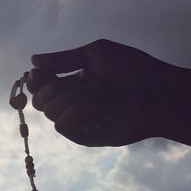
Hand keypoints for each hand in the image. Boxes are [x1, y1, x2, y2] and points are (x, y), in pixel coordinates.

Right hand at [26, 39, 173, 146]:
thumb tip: (32, 60)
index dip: (35, 80)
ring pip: (49, 111)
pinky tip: (96, 106)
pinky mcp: (83, 136)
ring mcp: (77, 120)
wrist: (157, 94)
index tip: (39, 73)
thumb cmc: (133, 70)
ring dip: (72, 96)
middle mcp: (71, 101)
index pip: (40, 85)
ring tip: (99, 92)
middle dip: (51, 87)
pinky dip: (75, 113)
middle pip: (39, 100)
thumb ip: (63, 59)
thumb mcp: (95, 54)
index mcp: (72, 82)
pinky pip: (61, 126)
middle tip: (75, 80)